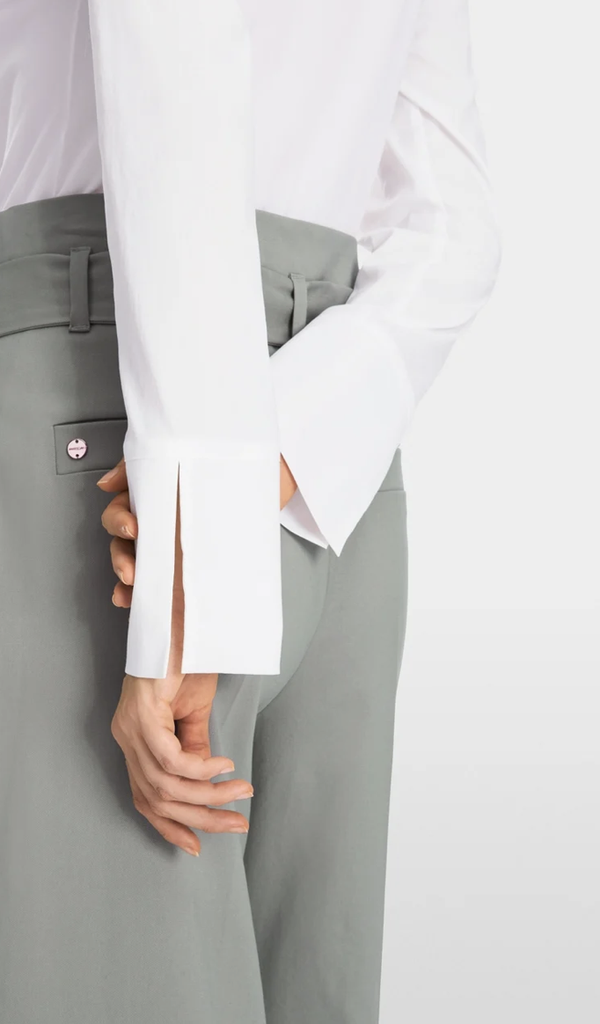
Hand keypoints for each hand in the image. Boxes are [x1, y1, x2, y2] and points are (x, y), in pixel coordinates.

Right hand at [98, 455, 297, 608]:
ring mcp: (172, 544)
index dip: (119, 522)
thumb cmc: (218, 460)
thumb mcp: (177, 452)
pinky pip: (164, 580)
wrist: (263, 470)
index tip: (133, 530)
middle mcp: (157, 522)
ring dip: (127, 579)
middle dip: (121, 559)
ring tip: (132, 587)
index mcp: (150, 498)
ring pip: (138, 564)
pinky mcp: (189, 561)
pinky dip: (143, 594)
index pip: (119, 513)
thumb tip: (107, 484)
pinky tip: (134, 601)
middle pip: (123, 544)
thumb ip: (144, 463)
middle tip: (132, 572)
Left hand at [111, 667, 252, 856]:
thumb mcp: (193, 711)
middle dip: (201, 818)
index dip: (171, 825)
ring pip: (167, 784)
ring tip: (241, 791)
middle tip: (238, 824)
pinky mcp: (143, 716)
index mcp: (133, 738)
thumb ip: (195, 746)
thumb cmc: (184, 658)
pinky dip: (202, 769)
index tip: (198, 845)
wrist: (180, 620)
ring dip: (210, 794)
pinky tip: (225, 766)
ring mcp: (131, 728)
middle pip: (158, 798)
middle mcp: (125, 737)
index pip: (145, 797)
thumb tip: (205, 780)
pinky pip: (173, 760)